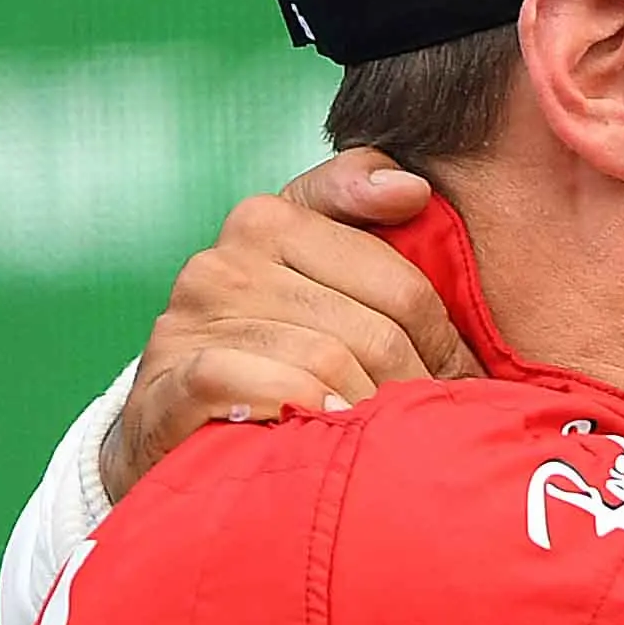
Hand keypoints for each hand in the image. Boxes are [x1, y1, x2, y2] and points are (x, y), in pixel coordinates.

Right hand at [99, 149, 478, 501]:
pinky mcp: (169, 380)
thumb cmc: (270, 344)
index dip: (442, 342)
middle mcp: (224, 261)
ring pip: (328, 363)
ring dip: (369, 411)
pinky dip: (305, 410)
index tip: (454, 377)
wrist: (172, 424)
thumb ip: (360, 207)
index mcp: (270, 218)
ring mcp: (191, 319)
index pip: (403, 283)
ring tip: (386, 437)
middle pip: (374, 331)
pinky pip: (266, 387)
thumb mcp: (318, 270)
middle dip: (413, 386)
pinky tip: (323, 427)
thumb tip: (411, 187)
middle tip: (431, 423)